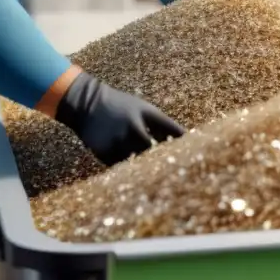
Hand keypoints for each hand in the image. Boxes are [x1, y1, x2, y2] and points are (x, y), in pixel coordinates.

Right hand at [55, 72, 185, 164]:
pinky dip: (130, 170)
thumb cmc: (120, 106)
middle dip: (163, 160)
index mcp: (144, 116)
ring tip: (156, 176)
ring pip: (138, 162)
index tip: (193, 154)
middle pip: (154, 152)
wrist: (86, 104)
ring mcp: (117, 142)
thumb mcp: (143, 109)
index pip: (170, 132)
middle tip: (176, 172)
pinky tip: (136, 173)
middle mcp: (132, 128)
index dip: (182, 144)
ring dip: (147, 168)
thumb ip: (163, 124)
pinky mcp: (105, 153)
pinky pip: (123, 167)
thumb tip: (186, 139)